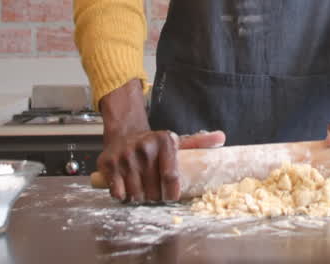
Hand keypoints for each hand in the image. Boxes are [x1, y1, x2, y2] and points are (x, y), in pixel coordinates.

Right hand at [96, 128, 225, 202]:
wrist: (124, 132)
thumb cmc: (154, 144)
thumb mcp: (177, 141)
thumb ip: (199, 143)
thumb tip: (222, 138)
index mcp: (164, 141)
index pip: (171, 177)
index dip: (172, 193)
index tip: (171, 197)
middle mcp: (144, 147)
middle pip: (153, 191)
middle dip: (154, 196)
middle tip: (153, 190)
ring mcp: (124, 156)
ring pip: (135, 194)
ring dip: (139, 197)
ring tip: (141, 188)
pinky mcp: (108, 164)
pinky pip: (118, 193)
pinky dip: (122, 195)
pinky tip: (126, 186)